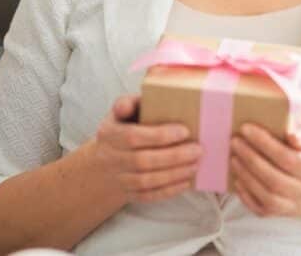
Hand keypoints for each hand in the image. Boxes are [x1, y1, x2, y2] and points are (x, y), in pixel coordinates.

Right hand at [87, 96, 202, 203]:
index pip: (133, 136)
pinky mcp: (128, 194)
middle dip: (174, 156)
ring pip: (146, 181)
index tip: (184, 131)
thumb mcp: (120, 113)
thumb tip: (127, 105)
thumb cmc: (120, 131)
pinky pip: (149, 196)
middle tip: (197, 150)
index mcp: (109, 134)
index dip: (159, 135)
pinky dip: (169, 190)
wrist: (103, 164)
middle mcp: (111, 158)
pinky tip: (186, 181)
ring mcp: (119, 179)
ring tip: (195, 165)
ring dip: (174, 174)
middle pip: (142, 161)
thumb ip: (127, 104)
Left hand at [230, 122, 300, 217]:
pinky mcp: (285, 214)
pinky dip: (246, 194)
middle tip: (235, 141)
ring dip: (247, 176)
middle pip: (276, 180)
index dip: (266, 144)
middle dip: (251, 159)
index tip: (247, 129)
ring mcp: (298, 207)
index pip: (291, 159)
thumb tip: (292, 136)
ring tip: (234, 156)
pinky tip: (238, 177)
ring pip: (269, 197)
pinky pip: (262, 209)